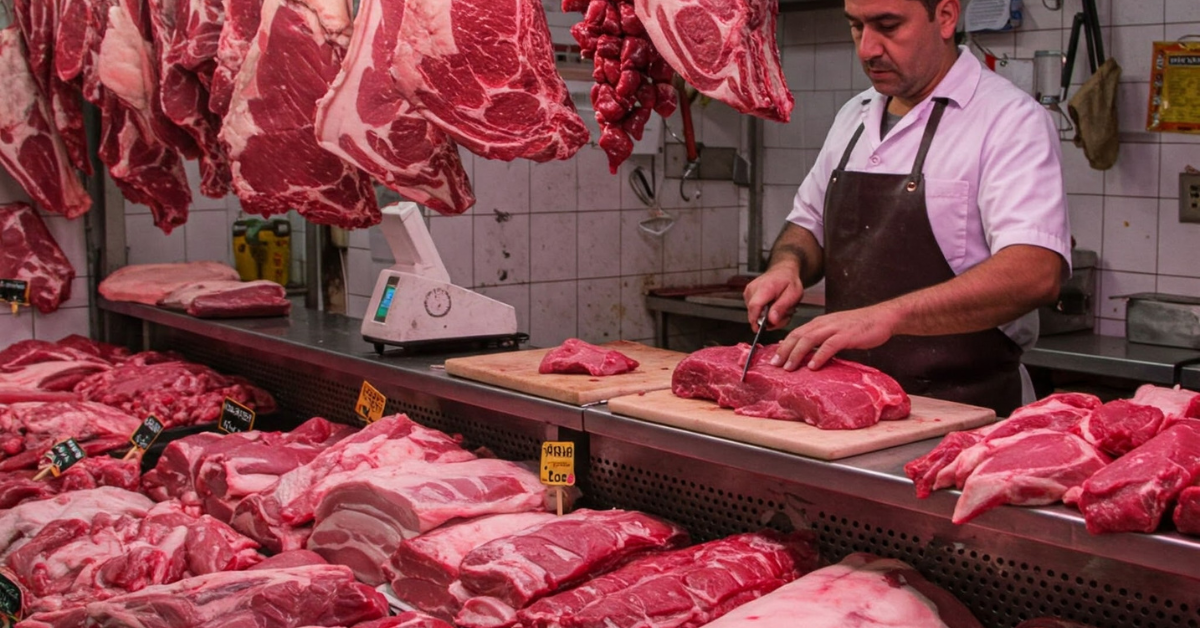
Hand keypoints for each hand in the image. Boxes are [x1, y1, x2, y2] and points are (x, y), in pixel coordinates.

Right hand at [743, 265, 802, 331]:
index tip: (760, 329)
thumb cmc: (789, 281)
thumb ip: (782, 307)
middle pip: (754, 313)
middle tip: (782, 317)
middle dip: (768, 321)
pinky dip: (763, 313)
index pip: (754, 306)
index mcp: (765, 287)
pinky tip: (772, 307)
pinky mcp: (747, 296)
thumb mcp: (794, 294)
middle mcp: (753, 289)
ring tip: (779, 310)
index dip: (756, 320)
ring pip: (754, 314)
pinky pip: (753, 311)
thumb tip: (771, 320)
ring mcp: (748, 292)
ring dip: (767, 318)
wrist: (783, 271)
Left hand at [771, 303, 900, 369]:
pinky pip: (829, 345)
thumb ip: (821, 339)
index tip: (773, 359)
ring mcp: (835, 328)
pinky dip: (819, 356)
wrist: (882, 317)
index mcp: (820, 322)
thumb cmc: (860, 327)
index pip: (796, 333)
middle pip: (798, 335)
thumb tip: (806, 353)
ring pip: (809, 339)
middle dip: (784, 351)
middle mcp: (824, 323)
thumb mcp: (836, 331)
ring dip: (797, 354)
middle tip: (774, 365)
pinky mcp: (847, 335)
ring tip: (789, 368)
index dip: (783, 346)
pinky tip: (813, 366)